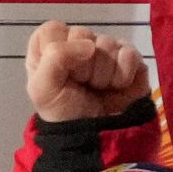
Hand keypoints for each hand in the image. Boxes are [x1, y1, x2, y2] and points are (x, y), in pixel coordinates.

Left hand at [27, 21, 148, 125]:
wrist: (97, 142)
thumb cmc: (66, 116)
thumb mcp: (43, 89)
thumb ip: (55, 56)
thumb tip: (90, 46)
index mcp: (50, 50)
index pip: (53, 29)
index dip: (59, 49)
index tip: (63, 73)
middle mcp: (78, 47)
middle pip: (82, 33)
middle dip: (83, 65)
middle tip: (84, 86)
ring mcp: (106, 52)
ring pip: (107, 43)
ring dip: (103, 73)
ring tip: (100, 90)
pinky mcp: (130, 61)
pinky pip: (129, 53)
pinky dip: (124, 73)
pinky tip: (118, 87)